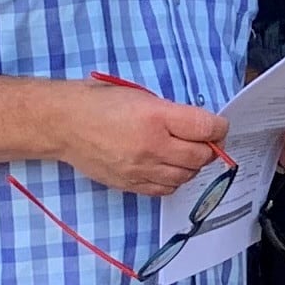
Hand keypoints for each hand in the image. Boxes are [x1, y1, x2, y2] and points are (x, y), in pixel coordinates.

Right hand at [58, 78, 233, 196]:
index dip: (219, 128)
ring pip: (185, 176)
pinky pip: (165, 189)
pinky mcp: (130, 184)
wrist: (64, 124)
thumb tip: (199, 126)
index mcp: (155, 116)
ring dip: (193, 166)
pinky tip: (169, 168)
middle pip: (200, 156)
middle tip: (207, 142)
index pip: (204, 128)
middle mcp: (151, 146)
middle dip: (210, 149)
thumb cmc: (100, 103)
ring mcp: (140, 169)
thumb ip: (172, 112)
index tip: (219, 126)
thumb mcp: (140, 95)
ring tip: (186, 154)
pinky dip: (174, 180)